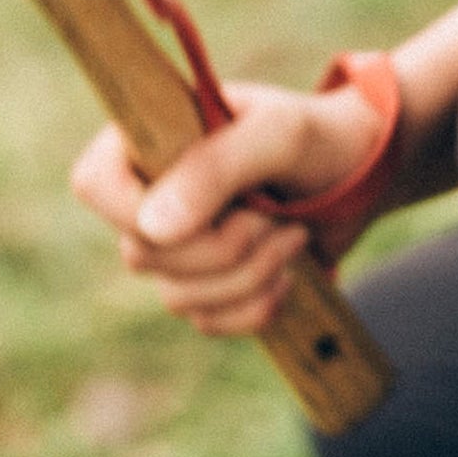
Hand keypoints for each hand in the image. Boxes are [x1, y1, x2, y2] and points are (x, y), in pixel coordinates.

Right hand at [68, 78, 390, 336]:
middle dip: (221, 249)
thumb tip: (152, 229)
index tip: (208, 213)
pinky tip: (288, 275)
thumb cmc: (316, 137)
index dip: (137, 214)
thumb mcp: (275, 135)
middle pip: (140, 254)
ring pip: (176, 296)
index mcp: (148, 137)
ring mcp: (177, 242)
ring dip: (247, 277)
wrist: (363, 173)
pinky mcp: (207, 282)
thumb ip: (214, 169)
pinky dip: (253, 307)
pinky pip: (207, 321)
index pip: (94, 185)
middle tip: (272, 217)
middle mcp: (150, 191)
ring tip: (292, 236)